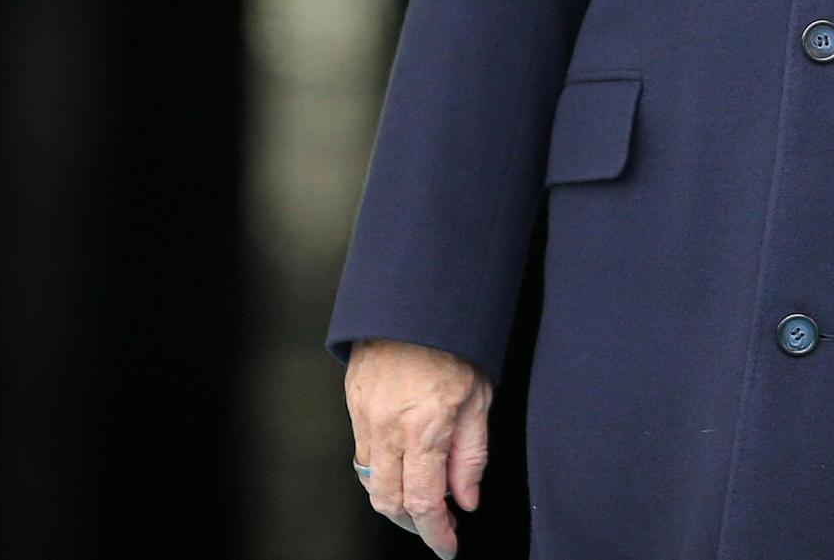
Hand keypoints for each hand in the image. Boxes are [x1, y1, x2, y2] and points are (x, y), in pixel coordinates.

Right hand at [346, 339, 492, 555]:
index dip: (437, 535)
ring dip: (395, 499)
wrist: (415, 298)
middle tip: (438, 524)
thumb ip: (472, 455)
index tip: (448, 547)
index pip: (425, 503)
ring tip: (422, 496)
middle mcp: (388, 429)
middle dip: (413, 524)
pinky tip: (402, 465)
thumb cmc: (454, 341)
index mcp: (425, 428)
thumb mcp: (480, 398)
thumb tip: (467, 499)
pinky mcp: (352, 406)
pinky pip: (361, 455)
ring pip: (370, 482)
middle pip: (389, 502)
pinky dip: (380, 472)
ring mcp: (365, 418)